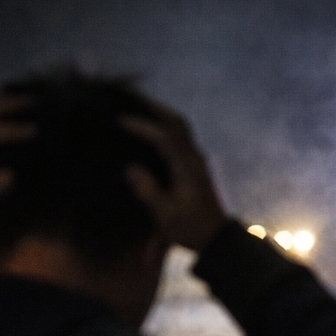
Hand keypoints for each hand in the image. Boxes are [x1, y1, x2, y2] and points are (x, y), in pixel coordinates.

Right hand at [120, 104, 226, 252]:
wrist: (216, 237)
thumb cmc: (191, 228)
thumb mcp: (166, 215)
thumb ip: (148, 191)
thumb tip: (130, 169)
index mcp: (187, 168)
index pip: (165, 138)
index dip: (142, 127)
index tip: (119, 120)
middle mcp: (195, 158)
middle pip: (177, 123)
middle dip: (154, 108)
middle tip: (130, 98)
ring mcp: (197, 160)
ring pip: (181, 127)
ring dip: (161, 114)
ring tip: (139, 107)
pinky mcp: (196, 165)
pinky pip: (181, 136)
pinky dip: (165, 126)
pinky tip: (151, 128)